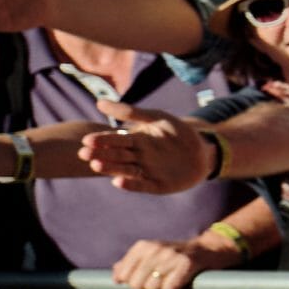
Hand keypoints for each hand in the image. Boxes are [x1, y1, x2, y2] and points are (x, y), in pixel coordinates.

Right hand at [78, 99, 212, 194]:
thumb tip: (99, 102)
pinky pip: (142, 186)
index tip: (87, 140)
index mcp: (135, 141)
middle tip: (84, 154)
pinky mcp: (157, 186)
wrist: (204, 152)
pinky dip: (130, 184)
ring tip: (96, 165)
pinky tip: (118, 181)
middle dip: (100, 154)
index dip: (102, 140)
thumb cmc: (179, 133)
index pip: (115, 140)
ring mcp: (146, 172)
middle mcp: (137, 157)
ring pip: (125, 170)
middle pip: (116, 156)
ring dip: (111, 168)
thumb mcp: (158, 118)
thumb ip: (133, 112)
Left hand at [111, 233, 230, 288]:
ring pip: (151, 288)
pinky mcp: (186, 264)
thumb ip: (131, 263)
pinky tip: (176, 287)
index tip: (141, 284)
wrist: (208, 249)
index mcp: (143, 246)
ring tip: (165, 288)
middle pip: (135, 283)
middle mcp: (155, 249)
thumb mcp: (151, 254)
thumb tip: (115, 275)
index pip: (123, 275)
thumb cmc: (176, 255)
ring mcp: (171, 256)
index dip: (130, 284)